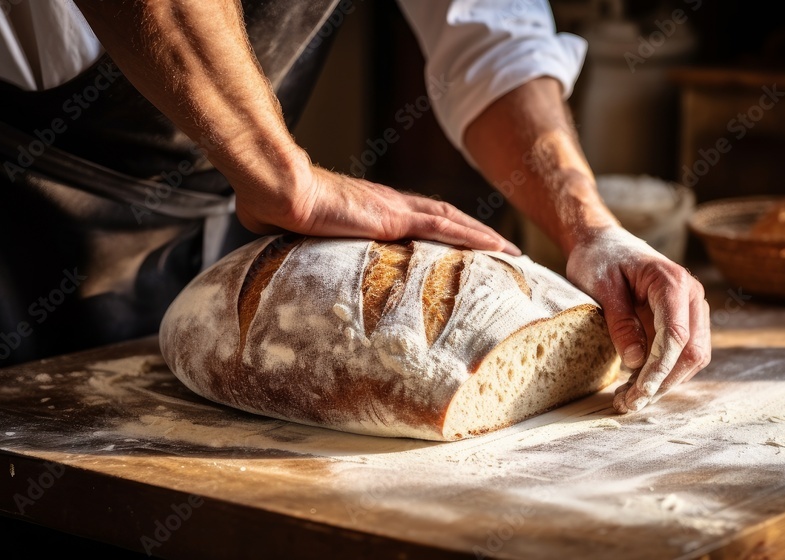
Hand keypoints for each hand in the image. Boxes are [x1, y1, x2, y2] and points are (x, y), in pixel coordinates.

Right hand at [234, 162, 519, 254]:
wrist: (275, 189)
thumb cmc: (274, 205)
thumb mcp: (291, 231)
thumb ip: (298, 244)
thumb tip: (282, 257)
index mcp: (369, 209)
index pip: (416, 219)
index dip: (441, 229)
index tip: (459, 245)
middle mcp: (389, 205)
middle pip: (444, 216)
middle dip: (473, 232)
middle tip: (500, 249)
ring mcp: (394, 209)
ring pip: (452, 222)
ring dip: (483, 236)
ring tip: (510, 252)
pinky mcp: (395, 218)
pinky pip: (445, 228)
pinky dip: (474, 237)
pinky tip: (497, 247)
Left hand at [566, 226, 710, 413]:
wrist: (603, 242)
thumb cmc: (600, 259)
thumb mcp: (601, 287)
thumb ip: (619, 322)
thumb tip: (636, 362)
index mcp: (673, 283)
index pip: (676, 336)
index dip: (659, 369)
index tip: (638, 393)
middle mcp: (691, 296)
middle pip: (691, 352)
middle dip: (662, 383)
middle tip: (628, 404)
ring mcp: (691, 310)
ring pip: (691, 358)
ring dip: (663, 383)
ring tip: (627, 399)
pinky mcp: (682, 322)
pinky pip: (681, 354)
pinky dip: (662, 374)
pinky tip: (635, 385)